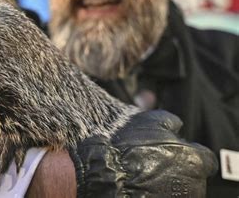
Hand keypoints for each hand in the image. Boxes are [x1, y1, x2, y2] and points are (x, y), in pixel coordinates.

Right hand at [70, 110, 217, 196]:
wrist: (106, 176)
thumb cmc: (127, 149)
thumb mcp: (149, 121)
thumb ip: (170, 121)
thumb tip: (176, 124)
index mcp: (195, 160)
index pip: (205, 157)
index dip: (188, 152)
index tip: (174, 150)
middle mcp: (193, 183)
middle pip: (192, 174)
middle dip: (178, 167)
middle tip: (155, 161)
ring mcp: (179, 197)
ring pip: (179, 187)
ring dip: (168, 180)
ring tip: (145, 173)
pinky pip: (165, 195)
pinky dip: (156, 190)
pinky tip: (141, 184)